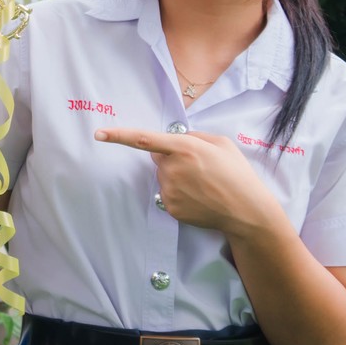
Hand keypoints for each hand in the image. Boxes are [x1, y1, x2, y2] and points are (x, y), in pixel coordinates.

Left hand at [93, 126, 283, 239]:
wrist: (246, 210)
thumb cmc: (237, 173)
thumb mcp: (221, 143)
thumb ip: (194, 137)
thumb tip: (176, 139)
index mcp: (184, 148)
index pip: (143, 139)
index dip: (118, 136)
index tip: (99, 134)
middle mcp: (172, 169)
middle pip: (158, 158)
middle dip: (172, 158)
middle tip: (199, 167)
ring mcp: (169, 190)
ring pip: (164, 177)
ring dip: (177, 177)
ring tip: (204, 184)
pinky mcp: (170, 208)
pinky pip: (167, 194)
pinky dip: (180, 194)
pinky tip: (200, 197)